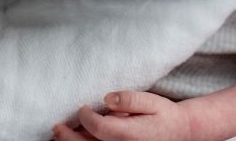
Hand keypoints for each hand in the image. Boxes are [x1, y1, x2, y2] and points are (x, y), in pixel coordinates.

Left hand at [53, 92, 190, 140]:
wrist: (179, 133)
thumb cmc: (164, 116)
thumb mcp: (152, 102)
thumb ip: (130, 99)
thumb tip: (107, 98)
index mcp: (131, 134)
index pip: (100, 128)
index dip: (86, 117)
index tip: (82, 107)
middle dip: (69, 137)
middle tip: (56, 127)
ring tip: (58, 135)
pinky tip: (74, 139)